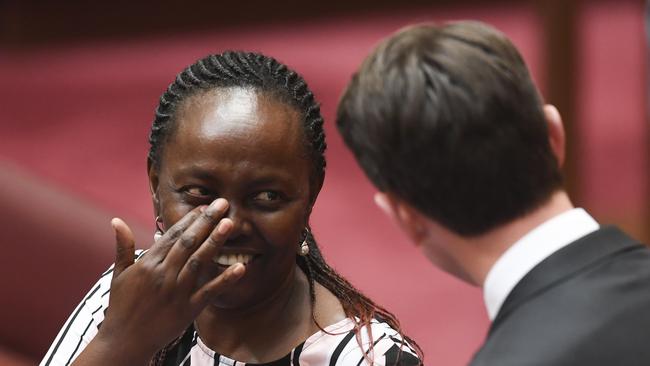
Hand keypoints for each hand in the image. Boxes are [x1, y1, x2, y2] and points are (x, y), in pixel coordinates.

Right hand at [95, 199, 244, 363]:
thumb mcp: (119, 274)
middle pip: (188, 243)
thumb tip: (116, 220)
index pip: (172, 236)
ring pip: (199, 261)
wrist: (123, 341)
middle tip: (223, 204)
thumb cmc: (121, 306)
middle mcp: (163, 275)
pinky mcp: (188, 310)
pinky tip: (241, 267)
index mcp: (148, 264)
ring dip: (216, 241)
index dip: (190, 219)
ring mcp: (177, 292)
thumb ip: (123, 246)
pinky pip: (210, 292)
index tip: (205, 207)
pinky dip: (226, 279)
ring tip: (230, 224)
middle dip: (207, 221)